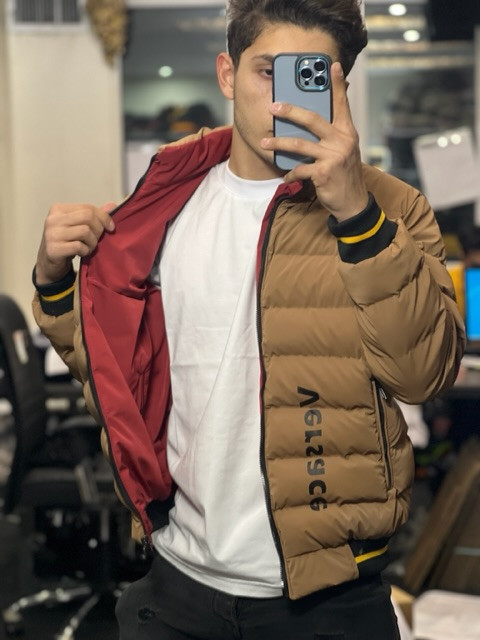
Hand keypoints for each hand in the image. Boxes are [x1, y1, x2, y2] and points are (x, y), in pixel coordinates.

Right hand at [35, 202, 115, 283]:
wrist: (49, 263)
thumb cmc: (65, 242)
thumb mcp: (78, 226)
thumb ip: (94, 216)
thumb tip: (112, 205)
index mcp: (58, 209)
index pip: (87, 207)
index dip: (103, 217)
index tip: (111, 227)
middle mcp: (53, 219)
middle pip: (87, 217)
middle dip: (98, 229)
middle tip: (97, 239)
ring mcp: (52, 234)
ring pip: (85, 231)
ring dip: (93, 242)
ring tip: (89, 247)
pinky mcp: (54, 249)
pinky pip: (79, 246)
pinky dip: (86, 251)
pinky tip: (82, 253)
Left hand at [260, 62, 368, 221]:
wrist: (352, 203)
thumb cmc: (344, 175)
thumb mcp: (344, 151)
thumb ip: (333, 135)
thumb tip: (312, 121)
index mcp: (347, 132)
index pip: (342, 104)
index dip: (338, 84)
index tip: (334, 66)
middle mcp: (342, 140)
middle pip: (312, 119)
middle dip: (290, 111)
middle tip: (274, 107)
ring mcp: (334, 156)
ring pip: (299, 144)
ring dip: (279, 144)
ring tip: (265, 142)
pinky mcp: (324, 172)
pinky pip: (299, 169)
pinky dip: (290, 173)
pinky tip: (286, 176)